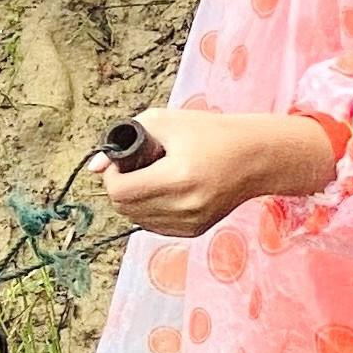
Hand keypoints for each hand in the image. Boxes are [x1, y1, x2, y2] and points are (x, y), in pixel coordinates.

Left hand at [97, 108, 336, 238]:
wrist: (257, 157)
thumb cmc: (213, 134)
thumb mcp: (167, 122)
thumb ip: (126, 138)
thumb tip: (95, 165)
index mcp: (179, 178)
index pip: (120, 191)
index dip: (112, 175)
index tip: (120, 162)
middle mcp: (186, 206)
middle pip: (125, 207)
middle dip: (121, 186)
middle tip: (136, 168)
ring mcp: (191, 222)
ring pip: (136, 218)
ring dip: (134, 199)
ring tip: (155, 176)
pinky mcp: (195, 230)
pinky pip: (154, 225)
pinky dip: (150, 209)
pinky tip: (166, 190)